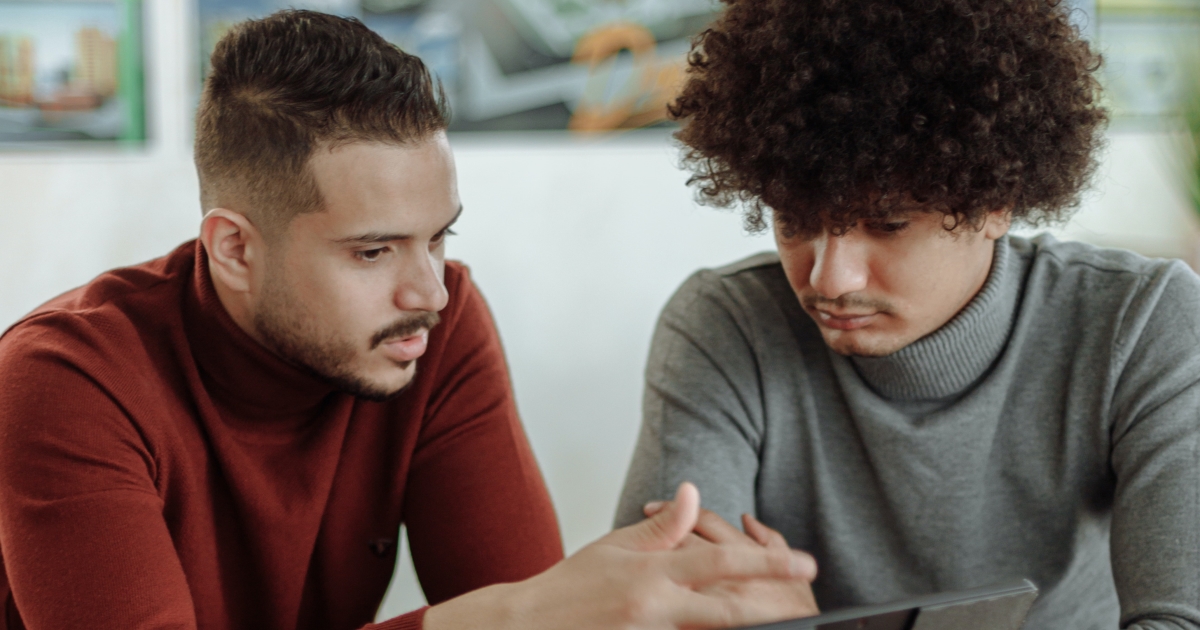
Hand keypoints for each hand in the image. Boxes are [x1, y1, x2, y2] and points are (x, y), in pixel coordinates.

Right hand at [423, 482, 816, 629]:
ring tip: (781, 618)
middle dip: (774, 603)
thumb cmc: (571, 586)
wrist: (527, 627)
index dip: (767, 562)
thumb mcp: (616, 547)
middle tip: (808, 595)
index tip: (803, 562)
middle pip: (729, 609)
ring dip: (746, 626)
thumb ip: (663, 528)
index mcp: (652, 573)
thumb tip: (693, 494)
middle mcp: (656, 608)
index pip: (721, 563)